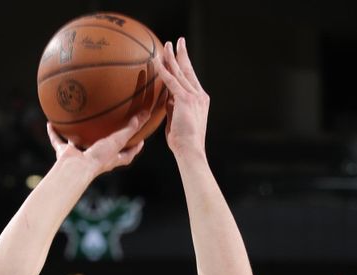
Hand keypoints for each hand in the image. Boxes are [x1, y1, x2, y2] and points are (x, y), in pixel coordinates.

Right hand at [46, 111, 148, 177]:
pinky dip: (54, 133)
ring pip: (78, 144)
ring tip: (77, 122)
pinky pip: (58, 141)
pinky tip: (50, 122)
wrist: (76, 169)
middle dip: (106, 141)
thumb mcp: (118, 140)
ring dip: (76, 135)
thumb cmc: (99, 158)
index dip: (135, 148)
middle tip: (110, 127)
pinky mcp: (65, 154)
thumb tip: (146, 113)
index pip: (127, 155)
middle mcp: (95, 158)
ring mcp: (79, 156)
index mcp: (110, 159)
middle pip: (103, 149)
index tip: (141, 140)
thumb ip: (131, 128)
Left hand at [155, 37, 208, 157]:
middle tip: (178, 42)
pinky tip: (157, 62)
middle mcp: (199, 95)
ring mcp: (194, 96)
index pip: (190, 78)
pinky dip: (164, 71)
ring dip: (172, 57)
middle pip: (188, 70)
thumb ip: (173, 107)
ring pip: (180, 73)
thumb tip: (166, 98)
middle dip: (182, 54)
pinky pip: (172, 82)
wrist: (190, 150)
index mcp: (199, 100)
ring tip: (166, 45)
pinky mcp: (186, 100)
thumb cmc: (183, 141)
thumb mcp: (177, 120)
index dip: (185, 65)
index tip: (181, 54)